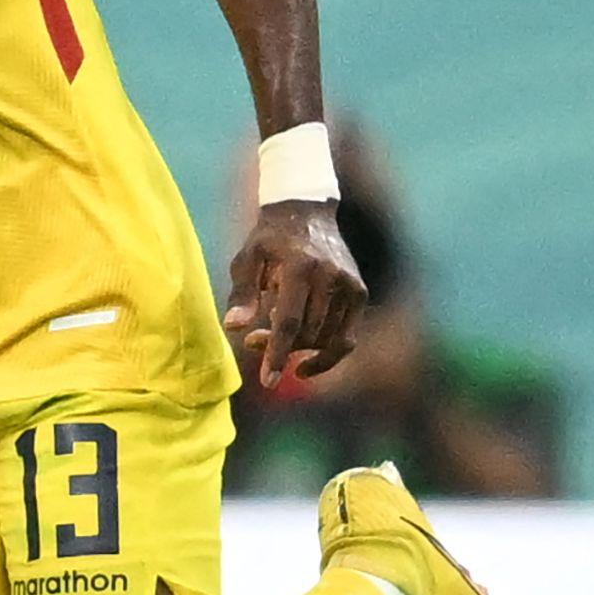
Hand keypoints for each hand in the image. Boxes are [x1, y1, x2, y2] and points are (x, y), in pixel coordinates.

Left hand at [223, 200, 364, 385]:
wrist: (307, 214)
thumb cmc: (269, 240)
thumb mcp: (247, 259)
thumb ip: (242, 293)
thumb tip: (233, 327)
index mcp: (301, 267)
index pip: (289, 321)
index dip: (277, 353)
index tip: (267, 381)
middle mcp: (331, 277)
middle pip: (307, 333)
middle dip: (278, 347)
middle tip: (251, 341)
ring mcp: (350, 286)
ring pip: (326, 339)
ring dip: (298, 349)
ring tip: (268, 334)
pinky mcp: (360, 293)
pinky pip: (346, 338)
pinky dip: (327, 355)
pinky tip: (303, 365)